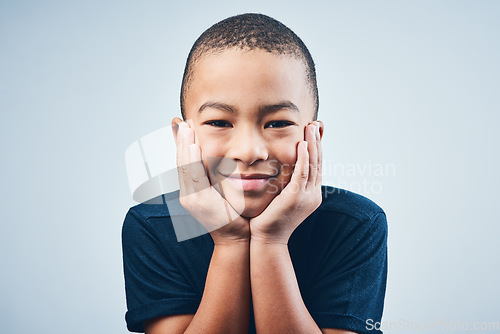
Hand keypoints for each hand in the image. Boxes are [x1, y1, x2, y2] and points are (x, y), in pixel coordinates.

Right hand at [172, 120, 249, 244]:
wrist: (236, 238)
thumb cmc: (233, 214)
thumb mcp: (223, 190)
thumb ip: (217, 175)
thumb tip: (219, 158)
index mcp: (191, 191)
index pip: (184, 162)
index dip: (182, 144)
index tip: (183, 125)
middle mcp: (187, 193)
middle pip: (180, 162)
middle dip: (181, 140)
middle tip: (182, 120)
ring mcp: (191, 198)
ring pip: (185, 167)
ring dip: (184, 146)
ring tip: (186, 128)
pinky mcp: (199, 202)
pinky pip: (195, 177)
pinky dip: (192, 161)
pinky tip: (192, 147)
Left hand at [249, 122, 322, 243]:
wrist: (267, 240)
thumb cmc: (269, 220)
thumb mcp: (281, 199)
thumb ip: (286, 185)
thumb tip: (282, 170)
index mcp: (311, 194)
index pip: (316, 166)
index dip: (316, 148)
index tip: (313, 132)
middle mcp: (312, 194)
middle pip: (318, 163)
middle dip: (317, 142)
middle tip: (315, 124)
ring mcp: (306, 196)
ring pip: (312, 165)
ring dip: (312, 145)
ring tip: (310, 128)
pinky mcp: (296, 197)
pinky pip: (302, 174)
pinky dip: (304, 158)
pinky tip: (303, 145)